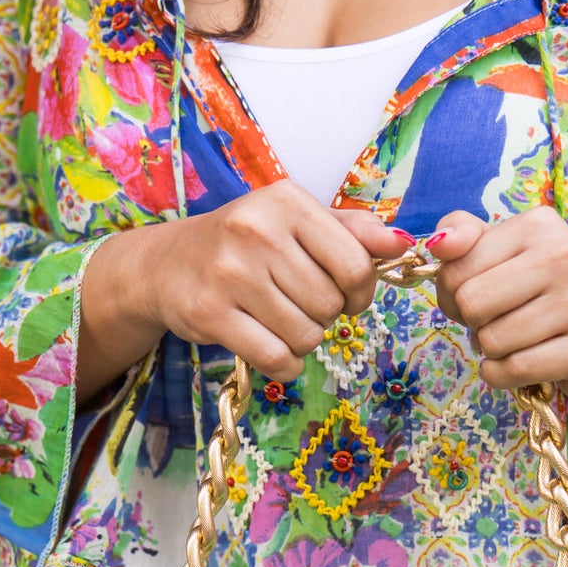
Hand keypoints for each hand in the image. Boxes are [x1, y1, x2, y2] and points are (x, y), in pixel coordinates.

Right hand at [77, 181, 409, 403]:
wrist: (164, 266)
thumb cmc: (243, 244)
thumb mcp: (294, 223)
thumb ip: (351, 231)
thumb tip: (403, 244)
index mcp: (286, 202)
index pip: (356, 264)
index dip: (360, 291)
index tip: (345, 293)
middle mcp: (257, 231)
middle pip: (331, 305)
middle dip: (325, 316)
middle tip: (299, 304)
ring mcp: (230, 274)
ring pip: (307, 336)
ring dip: (303, 340)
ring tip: (279, 320)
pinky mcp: (210, 315)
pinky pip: (277, 359)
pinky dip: (285, 364)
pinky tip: (270, 346)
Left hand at [430, 207, 567, 452]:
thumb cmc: (544, 293)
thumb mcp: (505, 254)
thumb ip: (465, 238)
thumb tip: (439, 243)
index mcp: (540, 225)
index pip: (456, 267)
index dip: (452, 293)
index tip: (476, 299)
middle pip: (472, 304)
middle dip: (473, 323)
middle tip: (496, 323)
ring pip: (493, 341)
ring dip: (492, 352)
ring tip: (517, 341)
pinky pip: (515, 370)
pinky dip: (503, 375)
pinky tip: (521, 365)